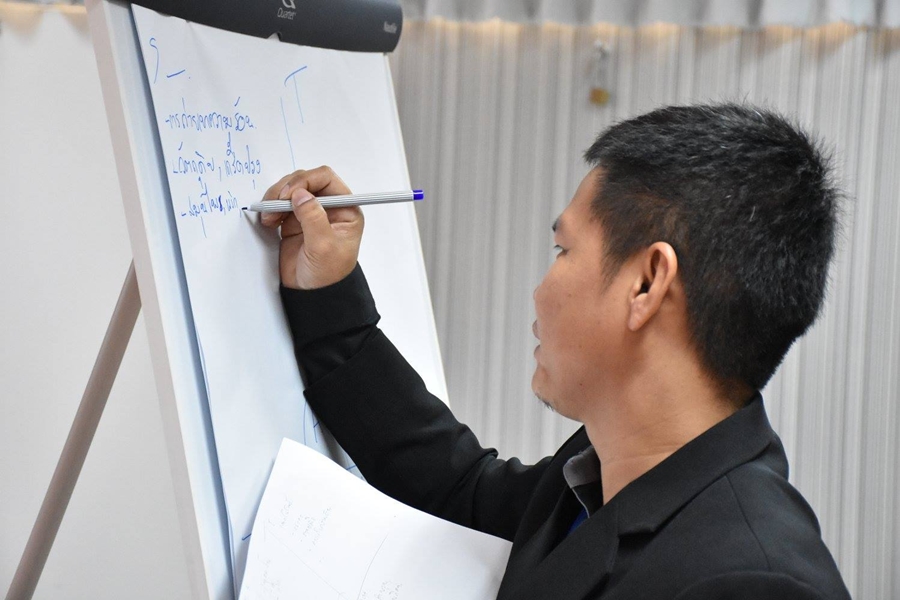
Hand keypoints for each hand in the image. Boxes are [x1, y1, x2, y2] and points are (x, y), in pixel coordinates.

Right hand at [261, 166, 363, 289]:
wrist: (313, 295)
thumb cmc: (328, 275)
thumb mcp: (323, 246)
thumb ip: (313, 218)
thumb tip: (301, 194)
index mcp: (345, 209)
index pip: (326, 178)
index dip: (306, 181)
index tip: (289, 194)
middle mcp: (329, 208)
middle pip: (306, 181)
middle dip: (287, 188)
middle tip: (276, 204)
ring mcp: (311, 213)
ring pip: (291, 190)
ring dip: (276, 198)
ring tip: (269, 216)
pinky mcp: (295, 222)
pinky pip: (280, 204)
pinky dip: (271, 208)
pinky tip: (268, 220)